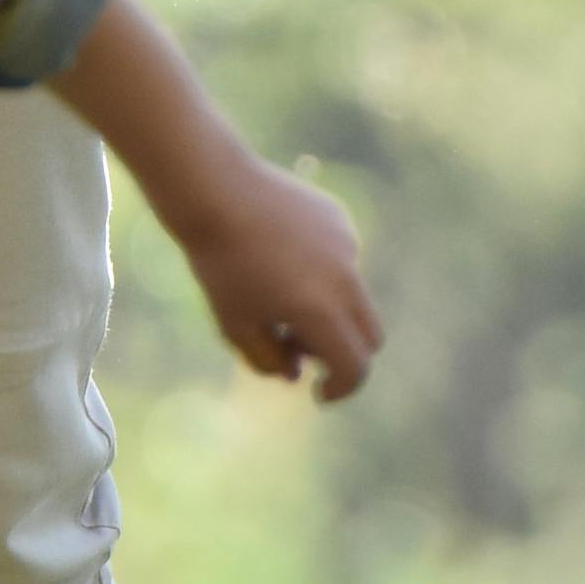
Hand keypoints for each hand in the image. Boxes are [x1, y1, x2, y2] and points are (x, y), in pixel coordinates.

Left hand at [179, 157, 377, 401]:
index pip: (354, 366)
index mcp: (321, 310)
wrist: (214, 190)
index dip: (340, 389)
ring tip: (274, 289)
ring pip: (354, 296)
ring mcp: (348, 245)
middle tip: (297, 346)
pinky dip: (322, 274)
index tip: (318, 393)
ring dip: (329, 310)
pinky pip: (343, 261)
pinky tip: (279, 253)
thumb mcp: (235, 324)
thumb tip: (298, 373)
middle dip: (343, 352)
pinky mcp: (341, 220)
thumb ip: (269, 361)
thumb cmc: (219, 263)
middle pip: (370, 335)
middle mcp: (344, 278)